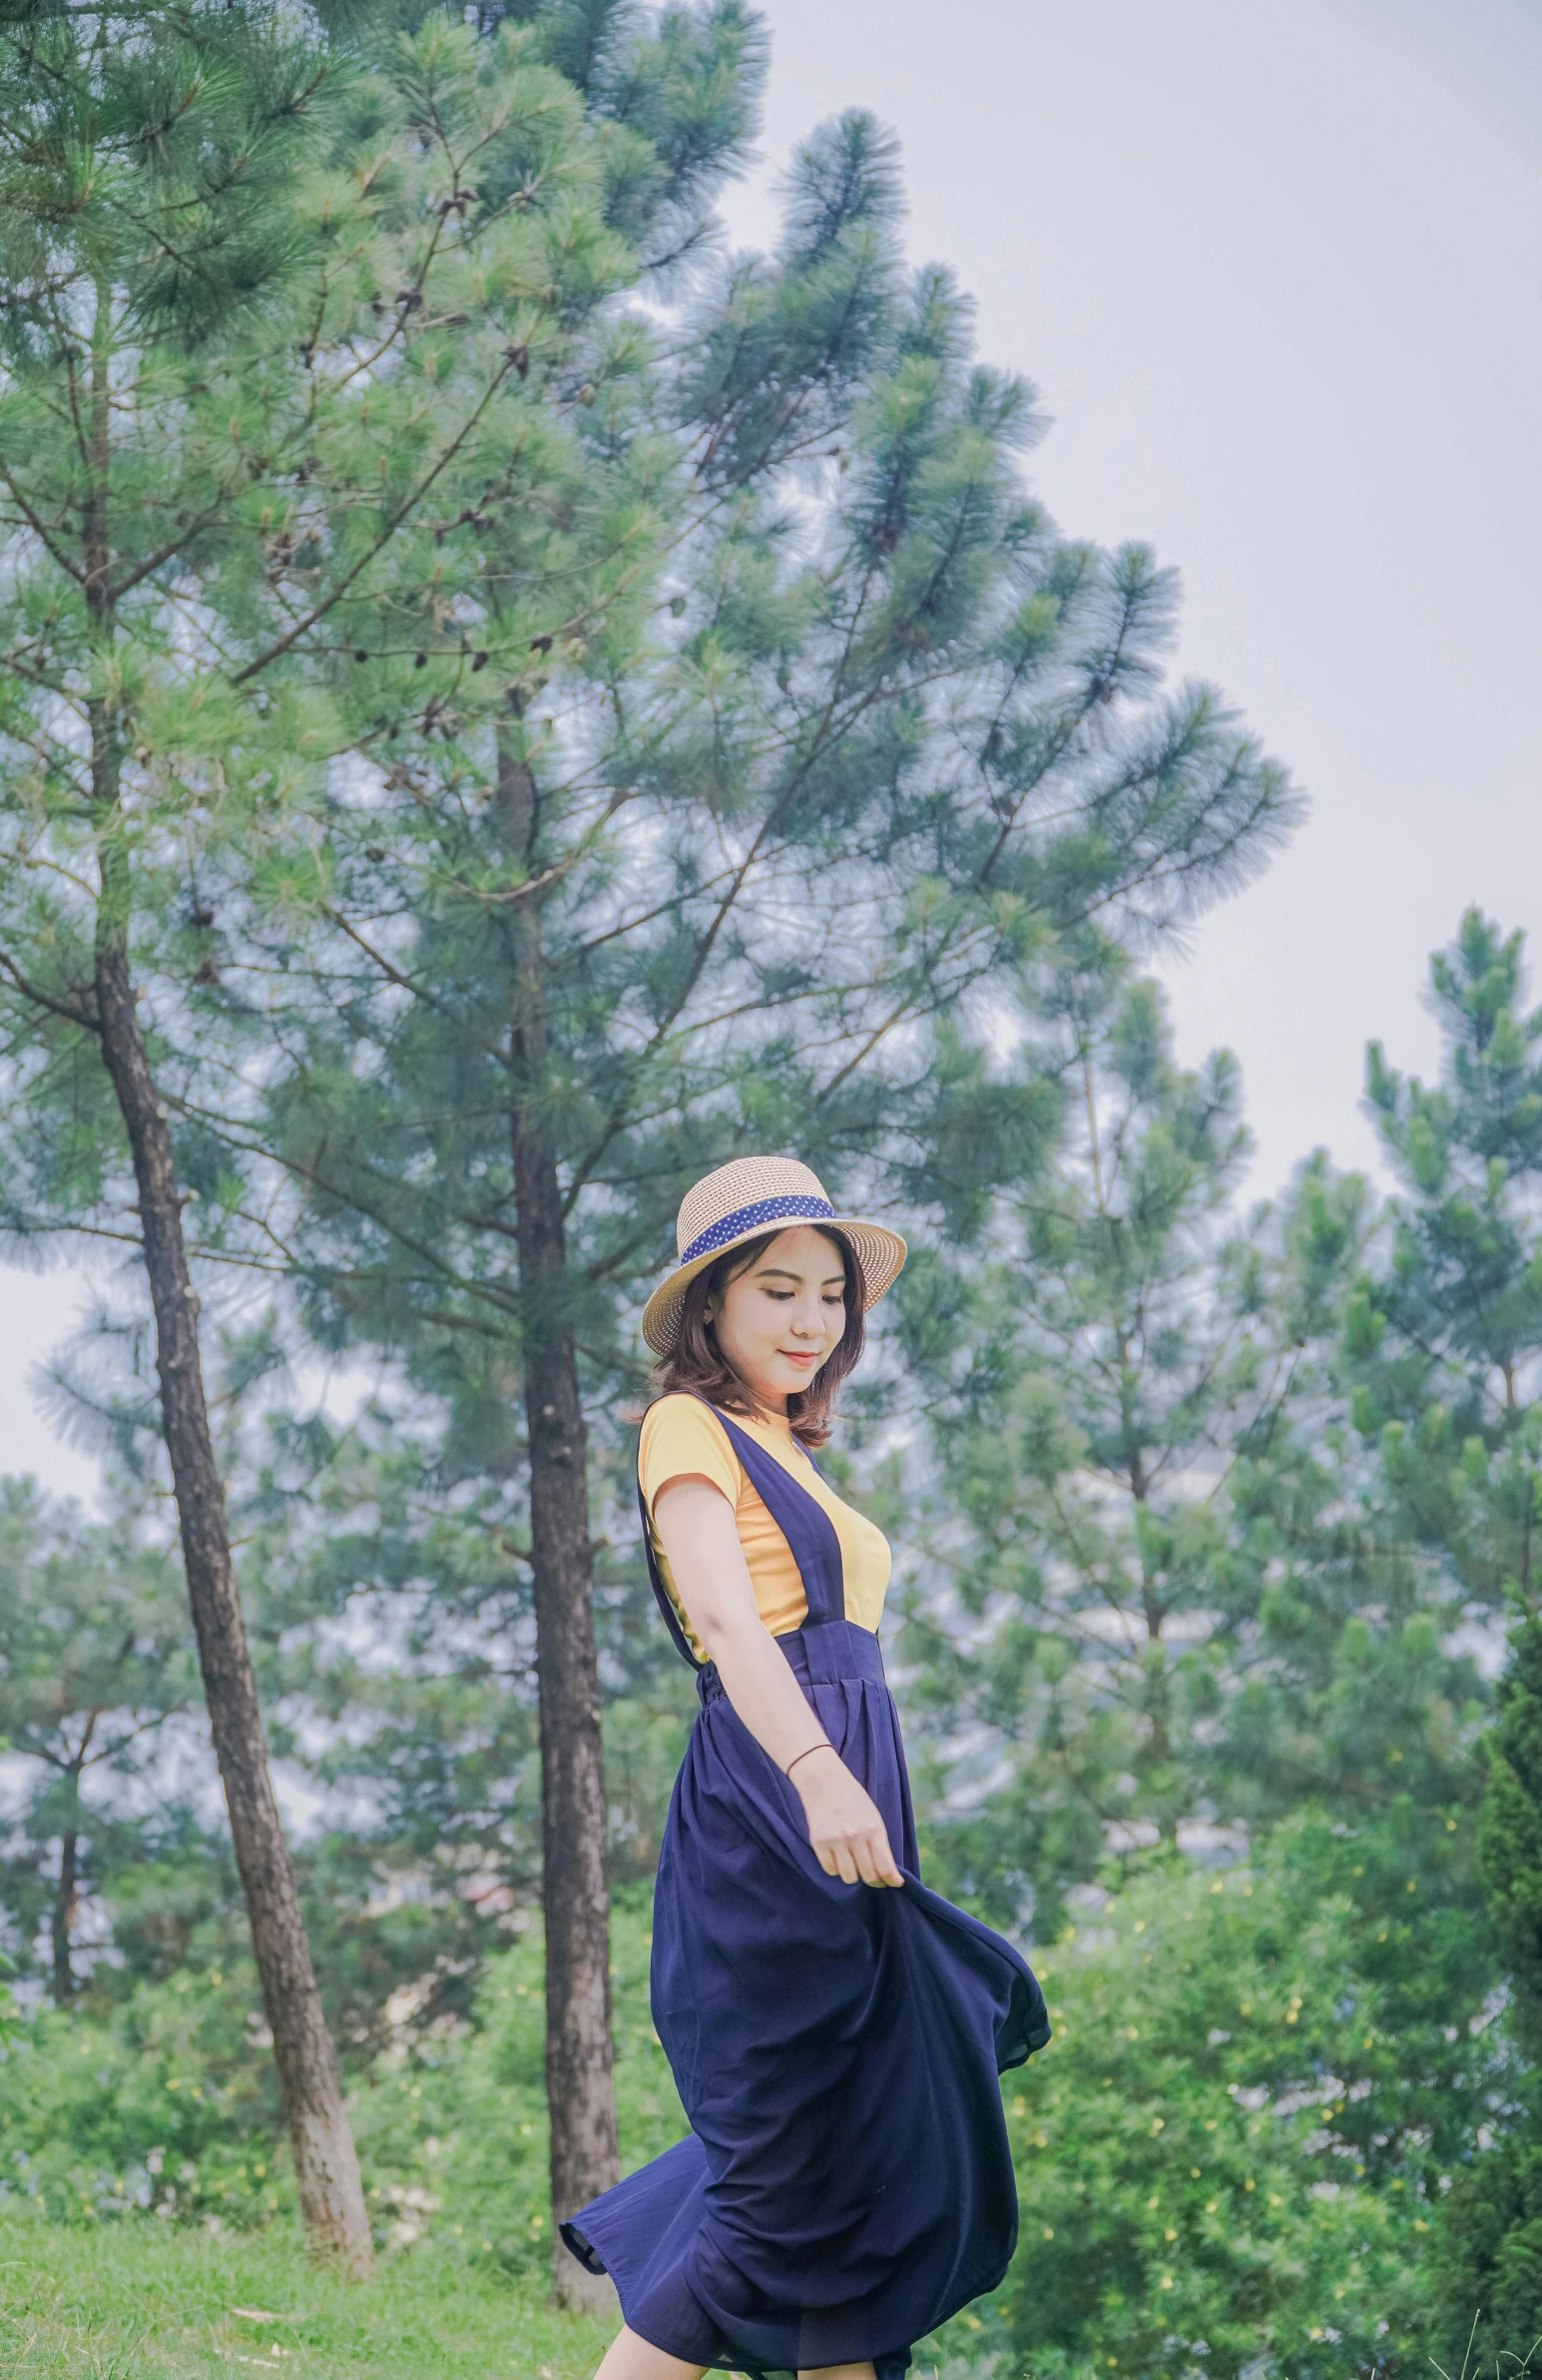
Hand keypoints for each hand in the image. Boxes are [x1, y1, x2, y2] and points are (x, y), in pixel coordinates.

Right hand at [790, 1747, 903, 1886]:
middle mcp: (856, 1837)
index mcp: (874, 1829)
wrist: (825, 1782)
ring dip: (854, 1875)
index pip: (885, 1866)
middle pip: (868, 1876)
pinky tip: (838, 1858)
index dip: (891, 1880)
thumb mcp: (873, 1817)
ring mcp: (836, 1841)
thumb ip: (879, 1843)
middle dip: (874, 1881)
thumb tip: (887, 1871)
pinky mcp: (819, 1844)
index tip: (894, 1883)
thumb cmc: (853, 1800)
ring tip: (854, 1864)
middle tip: (874, 1878)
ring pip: (849, 1877)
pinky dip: (836, 1869)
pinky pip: (830, 1870)